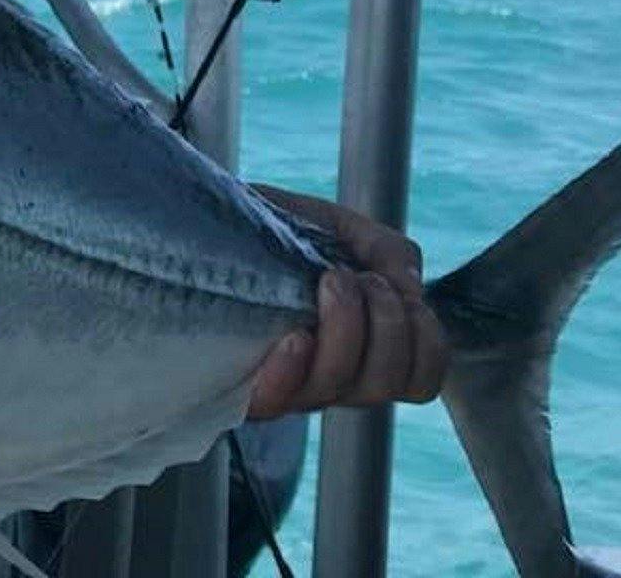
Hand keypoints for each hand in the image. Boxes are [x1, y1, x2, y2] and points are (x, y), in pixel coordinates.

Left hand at [244, 186, 448, 420]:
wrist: (195, 220)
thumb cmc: (268, 232)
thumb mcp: (336, 227)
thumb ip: (384, 249)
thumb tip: (411, 287)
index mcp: (361, 347)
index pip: (421, 379)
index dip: (426, 342)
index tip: (395, 290)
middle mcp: (328, 376)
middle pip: (386, 386)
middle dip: (386, 326)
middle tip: (354, 278)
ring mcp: (284, 385)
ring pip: (338, 389)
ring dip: (346, 332)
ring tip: (328, 281)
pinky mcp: (236, 388)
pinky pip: (276, 401)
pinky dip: (296, 367)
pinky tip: (294, 334)